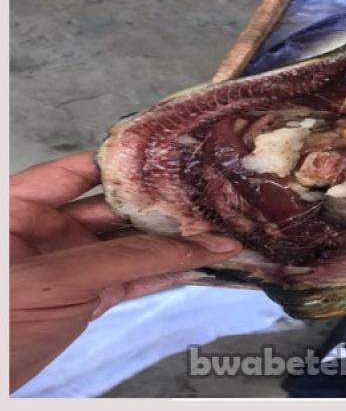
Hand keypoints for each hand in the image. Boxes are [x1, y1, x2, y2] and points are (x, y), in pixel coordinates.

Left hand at [10, 152, 241, 391]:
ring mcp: (69, 266)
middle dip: (160, 206)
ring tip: (213, 230)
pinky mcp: (87, 299)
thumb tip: (199, 246)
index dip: (125, 164)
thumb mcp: (59, 279)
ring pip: (129, 247)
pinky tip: (198, 262)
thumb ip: (129, 258)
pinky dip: (166, 273)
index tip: (170, 158)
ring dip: (172, 243)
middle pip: (114, 209)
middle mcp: (45, 230)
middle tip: (206, 199)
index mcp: (19, 207)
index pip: (79, 171)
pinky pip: (133, 279)